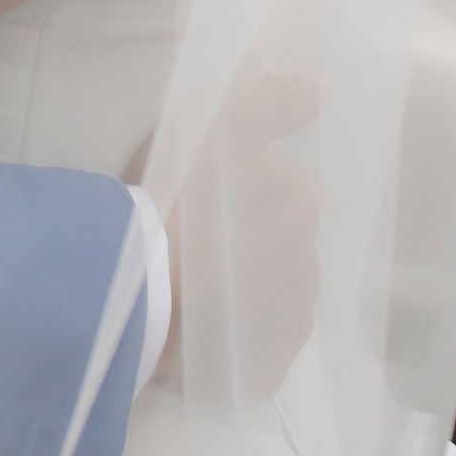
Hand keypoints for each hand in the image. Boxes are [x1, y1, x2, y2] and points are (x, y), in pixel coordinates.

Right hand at [156, 66, 319, 401]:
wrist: (139, 299)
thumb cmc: (175, 202)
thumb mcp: (214, 123)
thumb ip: (268, 101)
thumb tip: (315, 87)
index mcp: (300, 207)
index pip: (281, 190)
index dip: (239, 191)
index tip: (203, 200)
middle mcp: (308, 267)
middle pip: (278, 244)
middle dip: (247, 242)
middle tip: (195, 242)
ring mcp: (288, 324)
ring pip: (270, 294)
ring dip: (244, 289)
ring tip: (193, 287)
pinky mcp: (267, 369)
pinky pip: (257, 344)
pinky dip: (236, 335)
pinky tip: (201, 325)